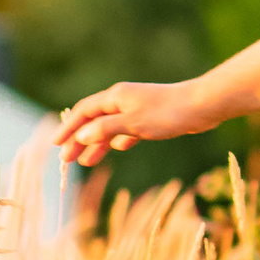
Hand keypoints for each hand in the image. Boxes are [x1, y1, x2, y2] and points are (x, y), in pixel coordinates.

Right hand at [57, 78, 220, 168]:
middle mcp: (123, 100)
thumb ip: (106, 129)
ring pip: (110, 127)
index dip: (68, 128)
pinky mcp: (151, 118)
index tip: (56, 145)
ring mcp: (137, 108)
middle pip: (94, 121)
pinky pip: (127, 130)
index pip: (84, 112)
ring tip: (86, 162)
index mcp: (115, 97)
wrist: (203, 106)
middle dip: (79, 140)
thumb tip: (82, 136)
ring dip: (97, 144)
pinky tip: (117, 149)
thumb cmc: (168, 113)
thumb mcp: (133, 124)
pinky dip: (119, 140)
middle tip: (66, 160)